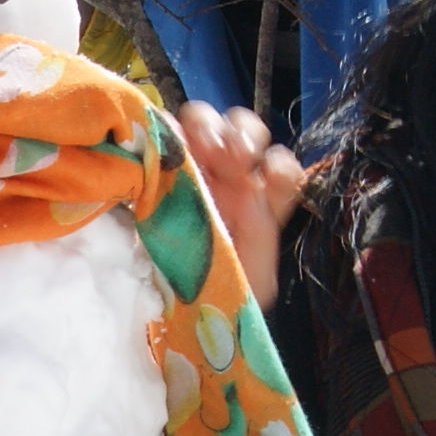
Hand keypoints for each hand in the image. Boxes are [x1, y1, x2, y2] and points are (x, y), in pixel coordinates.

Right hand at [174, 101, 305, 306]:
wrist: (163, 315)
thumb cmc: (214, 299)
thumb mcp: (251, 283)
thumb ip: (261, 240)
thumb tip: (252, 193)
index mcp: (257, 203)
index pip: (280, 168)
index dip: (277, 166)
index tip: (265, 178)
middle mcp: (228, 180)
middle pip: (246, 131)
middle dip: (242, 136)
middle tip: (230, 157)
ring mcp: (191, 168)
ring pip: (207, 121)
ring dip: (207, 128)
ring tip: (200, 151)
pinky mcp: (156, 165)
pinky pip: (162, 130)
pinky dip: (166, 131)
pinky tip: (168, 153)